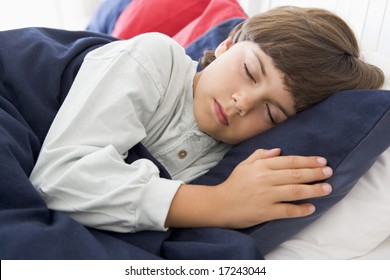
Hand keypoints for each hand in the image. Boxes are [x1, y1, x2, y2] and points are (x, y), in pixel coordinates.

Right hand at [214, 148, 332, 227]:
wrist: (219, 204)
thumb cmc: (234, 184)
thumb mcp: (244, 165)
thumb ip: (260, 155)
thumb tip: (278, 151)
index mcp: (261, 166)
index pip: (289, 161)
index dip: (308, 161)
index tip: (322, 161)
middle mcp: (265, 179)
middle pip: (296, 174)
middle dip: (316, 173)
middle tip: (329, 172)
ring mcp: (266, 195)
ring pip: (295, 191)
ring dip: (314, 190)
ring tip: (327, 188)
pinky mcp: (265, 211)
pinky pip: (287, 210)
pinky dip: (300, 209)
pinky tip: (311, 207)